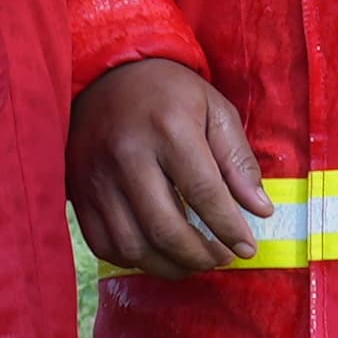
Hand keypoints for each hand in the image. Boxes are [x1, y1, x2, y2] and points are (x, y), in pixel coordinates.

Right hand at [67, 57, 270, 273]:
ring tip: (193, 261)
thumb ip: (238, 160)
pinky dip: (133, 259)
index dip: (230, 229)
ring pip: (133, 245)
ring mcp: (97, 176)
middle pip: (165, 228)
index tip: (247, 248)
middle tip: (221, 259)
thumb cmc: (168, 92)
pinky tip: (155, 251)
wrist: (105, 72)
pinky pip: (104, 244)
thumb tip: (260, 211)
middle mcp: (127, 154)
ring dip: (169, 266)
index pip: (204, 193)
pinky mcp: (78, 190)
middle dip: (201, 256)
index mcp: (168, 127)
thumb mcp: (214, 110)